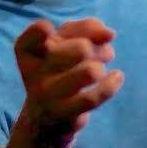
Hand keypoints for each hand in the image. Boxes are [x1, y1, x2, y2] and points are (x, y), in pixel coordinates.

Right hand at [14, 18, 123, 140]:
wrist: (46, 118)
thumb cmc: (59, 70)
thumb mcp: (66, 43)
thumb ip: (85, 28)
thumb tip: (109, 34)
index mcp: (30, 53)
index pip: (32, 37)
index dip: (39, 31)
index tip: (49, 30)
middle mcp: (34, 74)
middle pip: (82, 49)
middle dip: (97, 50)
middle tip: (95, 54)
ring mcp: (47, 95)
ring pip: (90, 73)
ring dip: (102, 68)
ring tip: (99, 69)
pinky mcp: (63, 114)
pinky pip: (92, 98)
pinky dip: (111, 84)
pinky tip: (116, 77)